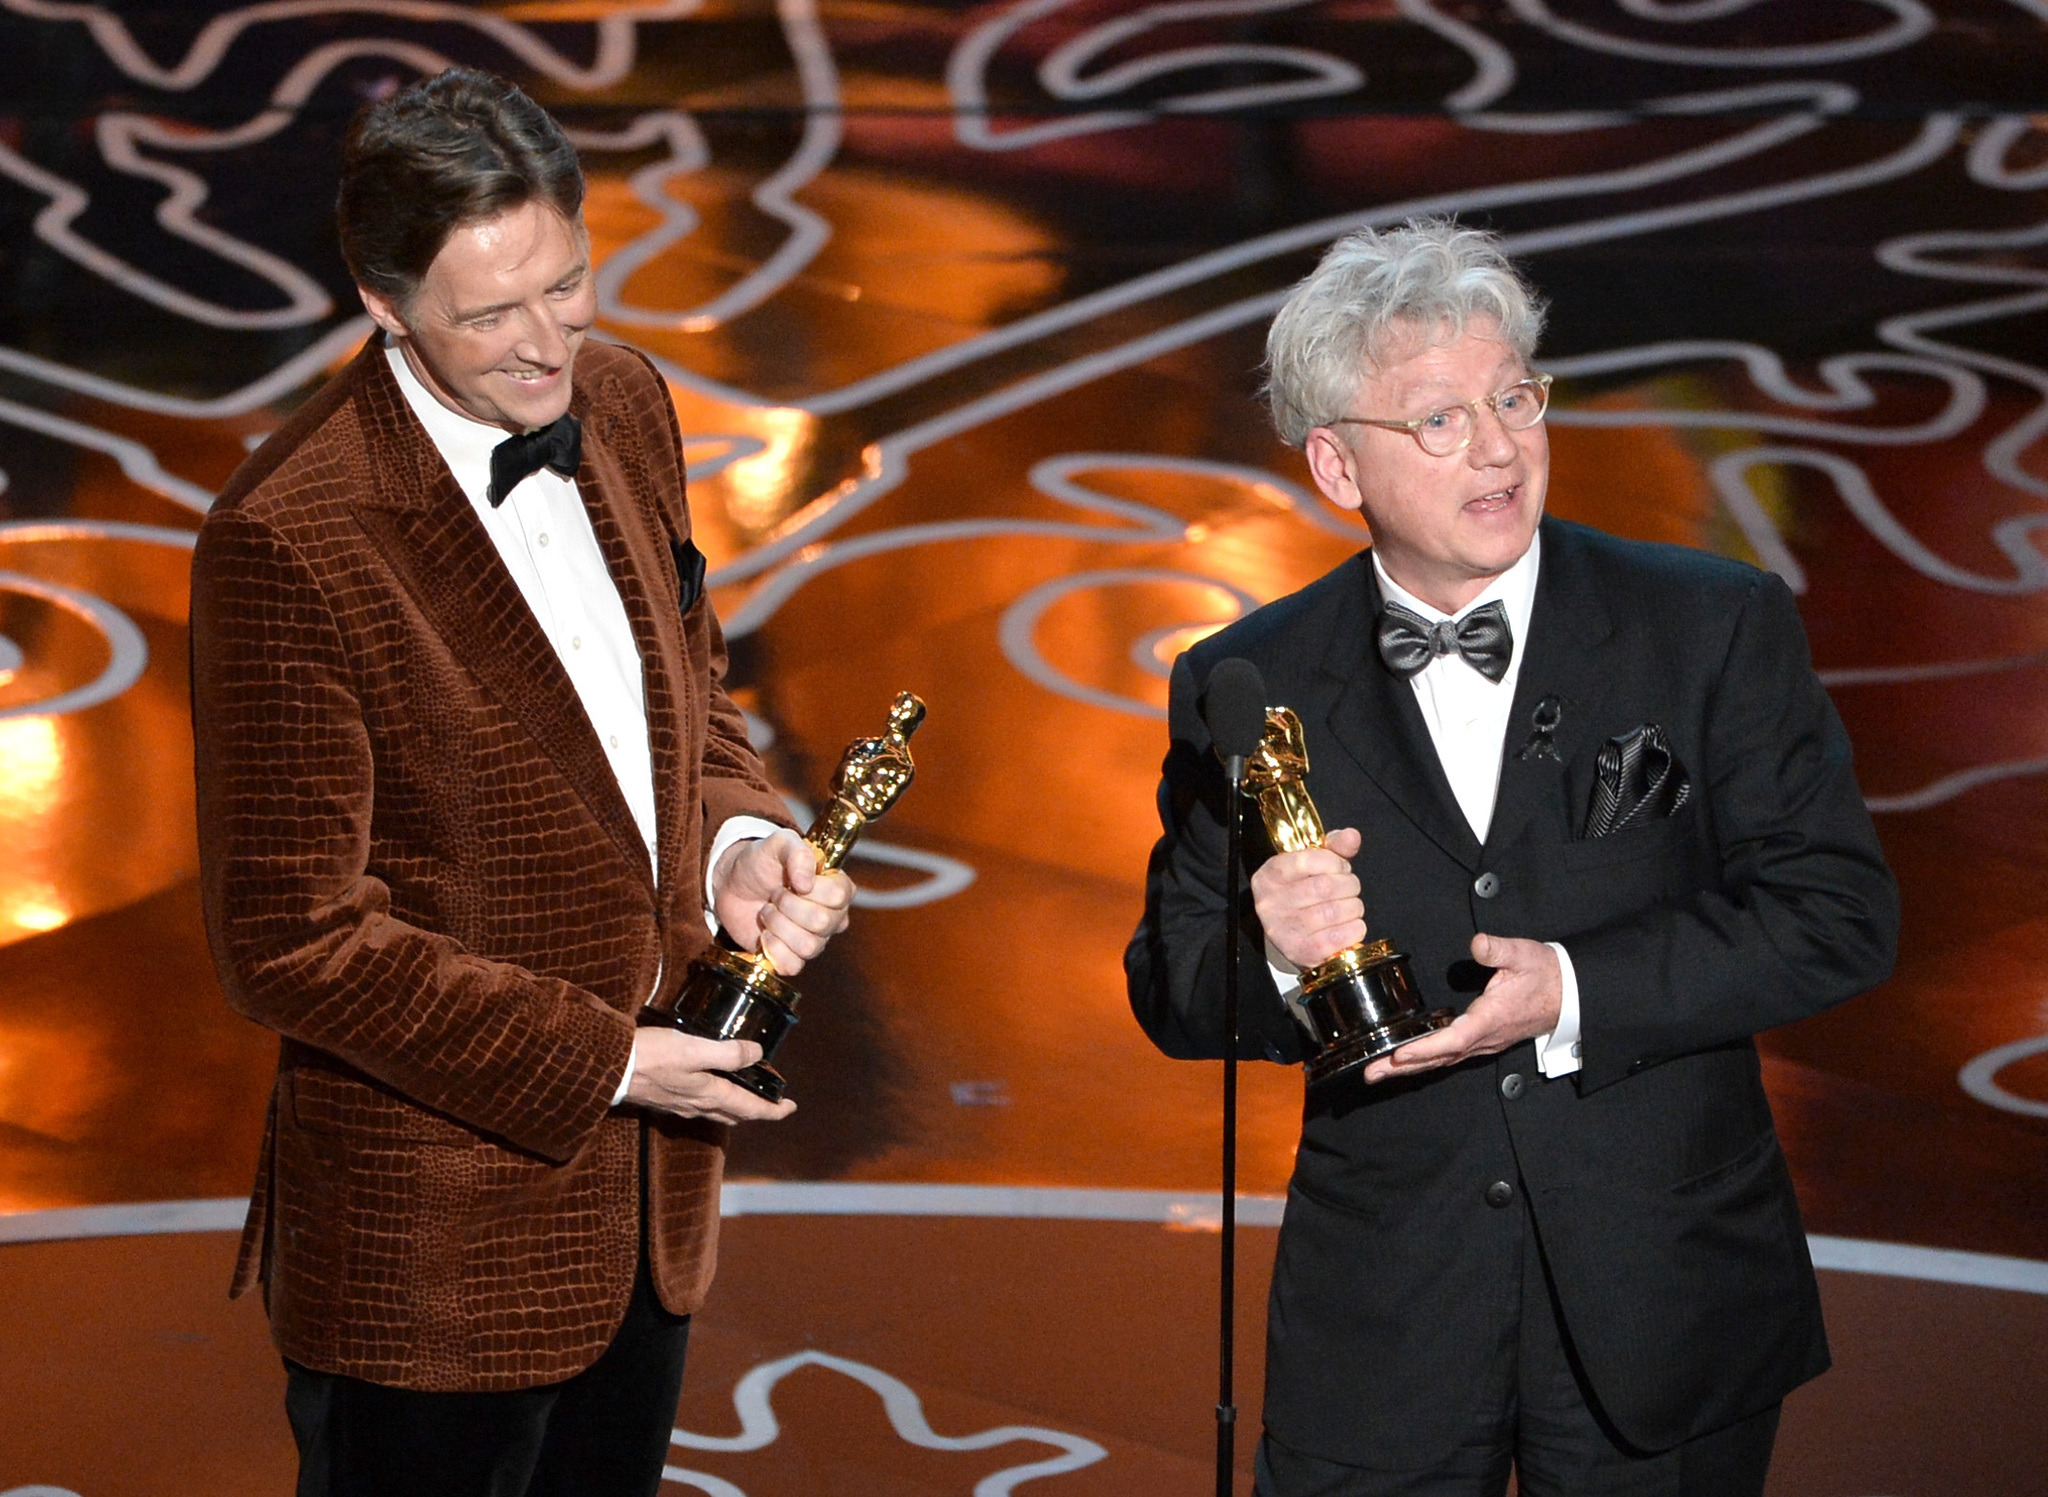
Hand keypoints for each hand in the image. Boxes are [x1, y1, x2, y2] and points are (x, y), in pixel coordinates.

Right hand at [624, 1028, 796, 1121]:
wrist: (609, 1069)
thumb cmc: (652, 1056)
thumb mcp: (695, 1049)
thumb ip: (728, 1053)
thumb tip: (757, 1054)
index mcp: (710, 1095)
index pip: (750, 1108)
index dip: (773, 1110)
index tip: (791, 1107)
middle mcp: (697, 1106)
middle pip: (735, 1114)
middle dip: (756, 1110)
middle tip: (772, 1103)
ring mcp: (679, 1105)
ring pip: (716, 1112)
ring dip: (735, 1108)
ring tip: (745, 1096)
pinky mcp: (664, 1100)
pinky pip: (697, 1107)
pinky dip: (713, 1102)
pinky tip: (707, 1090)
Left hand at [711, 829, 853, 974]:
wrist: (733, 885)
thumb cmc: (761, 862)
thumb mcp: (778, 844)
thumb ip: (797, 853)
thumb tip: (806, 883)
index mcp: (837, 888)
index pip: (839, 895)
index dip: (810, 889)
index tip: (792, 881)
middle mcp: (831, 917)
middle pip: (821, 922)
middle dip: (787, 906)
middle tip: (775, 895)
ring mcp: (814, 940)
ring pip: (808, 946)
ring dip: (778, 926)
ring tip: (768, 912)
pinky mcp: (792, 959)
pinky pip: (793, 966)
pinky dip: (773, 949)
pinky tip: (765, 935)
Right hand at [1251, 827, 1365, 970]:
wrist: (1295, 938)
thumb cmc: (1306, 896)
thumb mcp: (1314, 867)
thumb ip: (1333, 847)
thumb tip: (1352, 836)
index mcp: (1269, 876)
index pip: (1307, 860)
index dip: (1334, 862)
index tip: (1341, 867)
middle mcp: (1269, 904)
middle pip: (1325, 886)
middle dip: (1349, 885)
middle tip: (1350, 889)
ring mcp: (1283, 930)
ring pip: (1335, 911)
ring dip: (1353, 907)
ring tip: (1350, 907)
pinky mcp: (1300, 952)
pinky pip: (1340, 936)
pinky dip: (1355, 928)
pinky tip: (1350, 925)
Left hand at [1363, 932, 1561, 1083]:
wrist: (1569, 992)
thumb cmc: (1544, 973)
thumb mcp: (1522, 954)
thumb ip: (1498, 950)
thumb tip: (1478, 944)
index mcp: (1490, 1018)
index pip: (1454, 1038)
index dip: (1426, 1048)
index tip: (1400, 1053)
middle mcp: (1485, 1038)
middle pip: (1440, 1058)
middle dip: (1404, 1067)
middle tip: (1372, 1072)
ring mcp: (1484, 1043)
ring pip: (1443, 1061)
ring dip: (1410, 1068)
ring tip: (1378, 1072)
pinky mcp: (1483, 1041)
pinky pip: (1450, 1056)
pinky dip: (1426, 1062)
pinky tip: (1407, 1063)